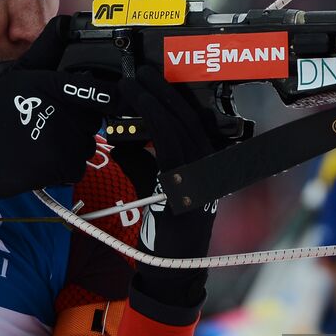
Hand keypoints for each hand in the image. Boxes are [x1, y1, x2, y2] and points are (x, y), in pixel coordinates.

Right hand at [0, 17, 116, 198]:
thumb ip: (46, 49)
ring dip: (74, 141)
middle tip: (54, 119)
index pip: (100, 91)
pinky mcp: (66, 167)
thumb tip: (65, 23)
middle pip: (94, 116)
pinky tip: (46, 156)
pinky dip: (67, 162)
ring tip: (46, 138)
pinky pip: (80, 162)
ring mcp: (67, 142)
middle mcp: (65, 114)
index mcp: (55, 87)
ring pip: (88, 140)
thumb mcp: (18, 73)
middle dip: (81, 117)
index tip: (121, 95)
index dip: (114, 94)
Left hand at [118, 65, 223, 306]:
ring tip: (134, 82)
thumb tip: (126, 135)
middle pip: (188, 115)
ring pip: (178, 124)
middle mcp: (209, 164)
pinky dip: (151, 120)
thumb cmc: (165, 227)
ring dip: (154, 99)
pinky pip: (168, 141)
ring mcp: (201, 172)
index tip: (154, 78)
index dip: (173, 96)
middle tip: (142, 70)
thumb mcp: (159, 185)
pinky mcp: (186, 180)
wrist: (173, 264)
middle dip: (164, 89)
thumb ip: (148, 159)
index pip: (192, 120)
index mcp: (206, 162)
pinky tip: (135, 108)